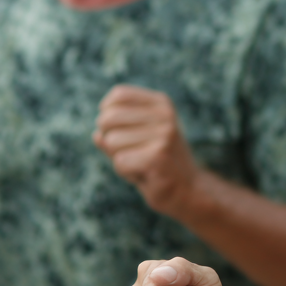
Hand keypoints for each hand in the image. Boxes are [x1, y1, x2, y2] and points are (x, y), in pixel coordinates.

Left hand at [94, 86, 201, 218]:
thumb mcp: (137, 140)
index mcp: (161, 103)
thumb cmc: (157, 162)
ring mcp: (164, 134)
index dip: (107, 112)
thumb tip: (97, 135)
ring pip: (111, 141)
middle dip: (109, 138)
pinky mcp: (158, 156)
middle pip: (108, 118)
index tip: (119, 129)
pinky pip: (119, 161)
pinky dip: (126, 172)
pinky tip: (145, 174)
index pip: (118, 95)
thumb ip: (115, 131)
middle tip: (131, 151)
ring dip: (119, 158)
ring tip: (141, 163)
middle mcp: (164, 114)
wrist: (189, 190)